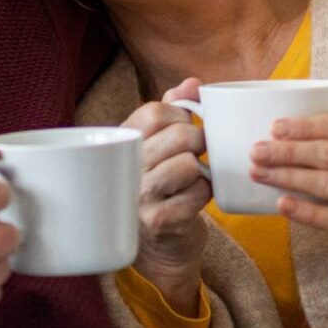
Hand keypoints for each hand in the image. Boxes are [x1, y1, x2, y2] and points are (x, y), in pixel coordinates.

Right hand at [121, 77, 209, 312]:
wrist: (158, 244)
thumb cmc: (161, 184)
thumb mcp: (158, 144)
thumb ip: (173, 108)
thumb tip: (192, 82)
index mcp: (123, 142)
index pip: (156, 110)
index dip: (181, 113)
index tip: (185, 124)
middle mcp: (126, 168)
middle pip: (178, 135)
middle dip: (198, 140)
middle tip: (197, 152)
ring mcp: (140, 195)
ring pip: (189, 164)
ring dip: (201, 170)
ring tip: (193, 176)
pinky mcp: (159, 220)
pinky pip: (198, 193)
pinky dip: (205, 193)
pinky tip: (194, 196)